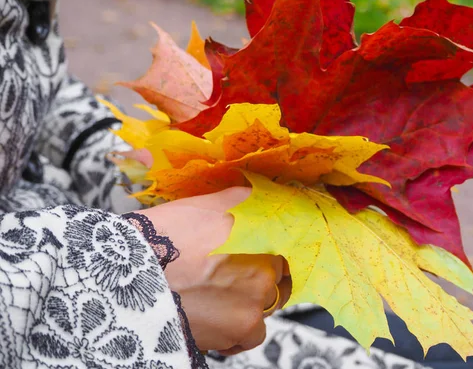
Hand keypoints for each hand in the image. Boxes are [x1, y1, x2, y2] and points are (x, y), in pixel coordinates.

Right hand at [137, 187, 290, 354]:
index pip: (287, 244)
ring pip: (267, 305)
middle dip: (261, 279)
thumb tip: (261, 195)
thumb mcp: (206, 204)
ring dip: (249, 305)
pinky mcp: (245, 325)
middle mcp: (269, 261)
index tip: (258, 258)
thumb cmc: (163, 237)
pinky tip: (215, 320)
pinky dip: (238, 332)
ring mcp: (260, 294)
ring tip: (216, 299)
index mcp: (263, 230)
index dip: (271, 252)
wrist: (129, 275)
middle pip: (279, 277)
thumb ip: (242, 199)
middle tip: (231, 279)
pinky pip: (253, 334)